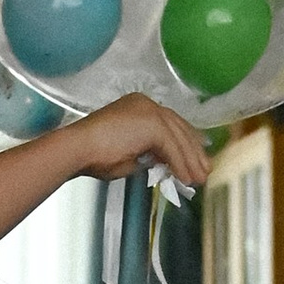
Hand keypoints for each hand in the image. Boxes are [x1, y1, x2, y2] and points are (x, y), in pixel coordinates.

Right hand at [63, 95, 208, 192]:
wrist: (78, 149)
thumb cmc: (94, 155)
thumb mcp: (129, 154)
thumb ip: (149, 154)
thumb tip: (165, 163)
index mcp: (139, 106)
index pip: (169, 123)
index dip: (184, 142)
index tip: (195, 158)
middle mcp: (146, 104)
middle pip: (179, 127)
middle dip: (194, 151)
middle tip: (205, 170)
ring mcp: (150, 110)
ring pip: (179, 138)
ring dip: (190, 161)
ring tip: (198, 180)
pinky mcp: (152, 123)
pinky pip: (172, 147)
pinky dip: (180, 164)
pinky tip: (185, 179)